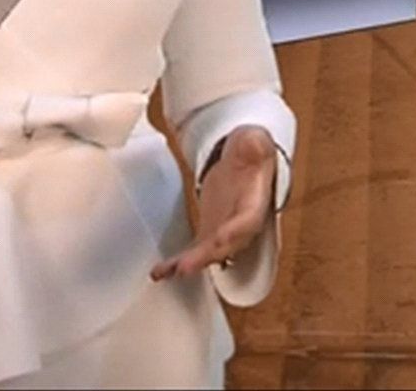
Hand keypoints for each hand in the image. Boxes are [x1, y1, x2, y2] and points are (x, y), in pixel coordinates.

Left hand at [150, 124, 276, 279]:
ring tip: (166, 272)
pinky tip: (160, 272)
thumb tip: (252, 142)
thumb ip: (254, 144)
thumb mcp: (255, 143)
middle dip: (206, 257)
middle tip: (185, 267)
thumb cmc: (252, 157)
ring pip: (208, 255)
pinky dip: (176, 265)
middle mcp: (241, 227)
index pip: (249, 221)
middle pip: (226, 247)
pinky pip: (193, 253)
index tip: (222, 237)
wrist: (245, 165)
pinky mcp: (208, 235)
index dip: (236, 231)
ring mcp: (224, 234)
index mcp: (256, 204)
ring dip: (188, 265)